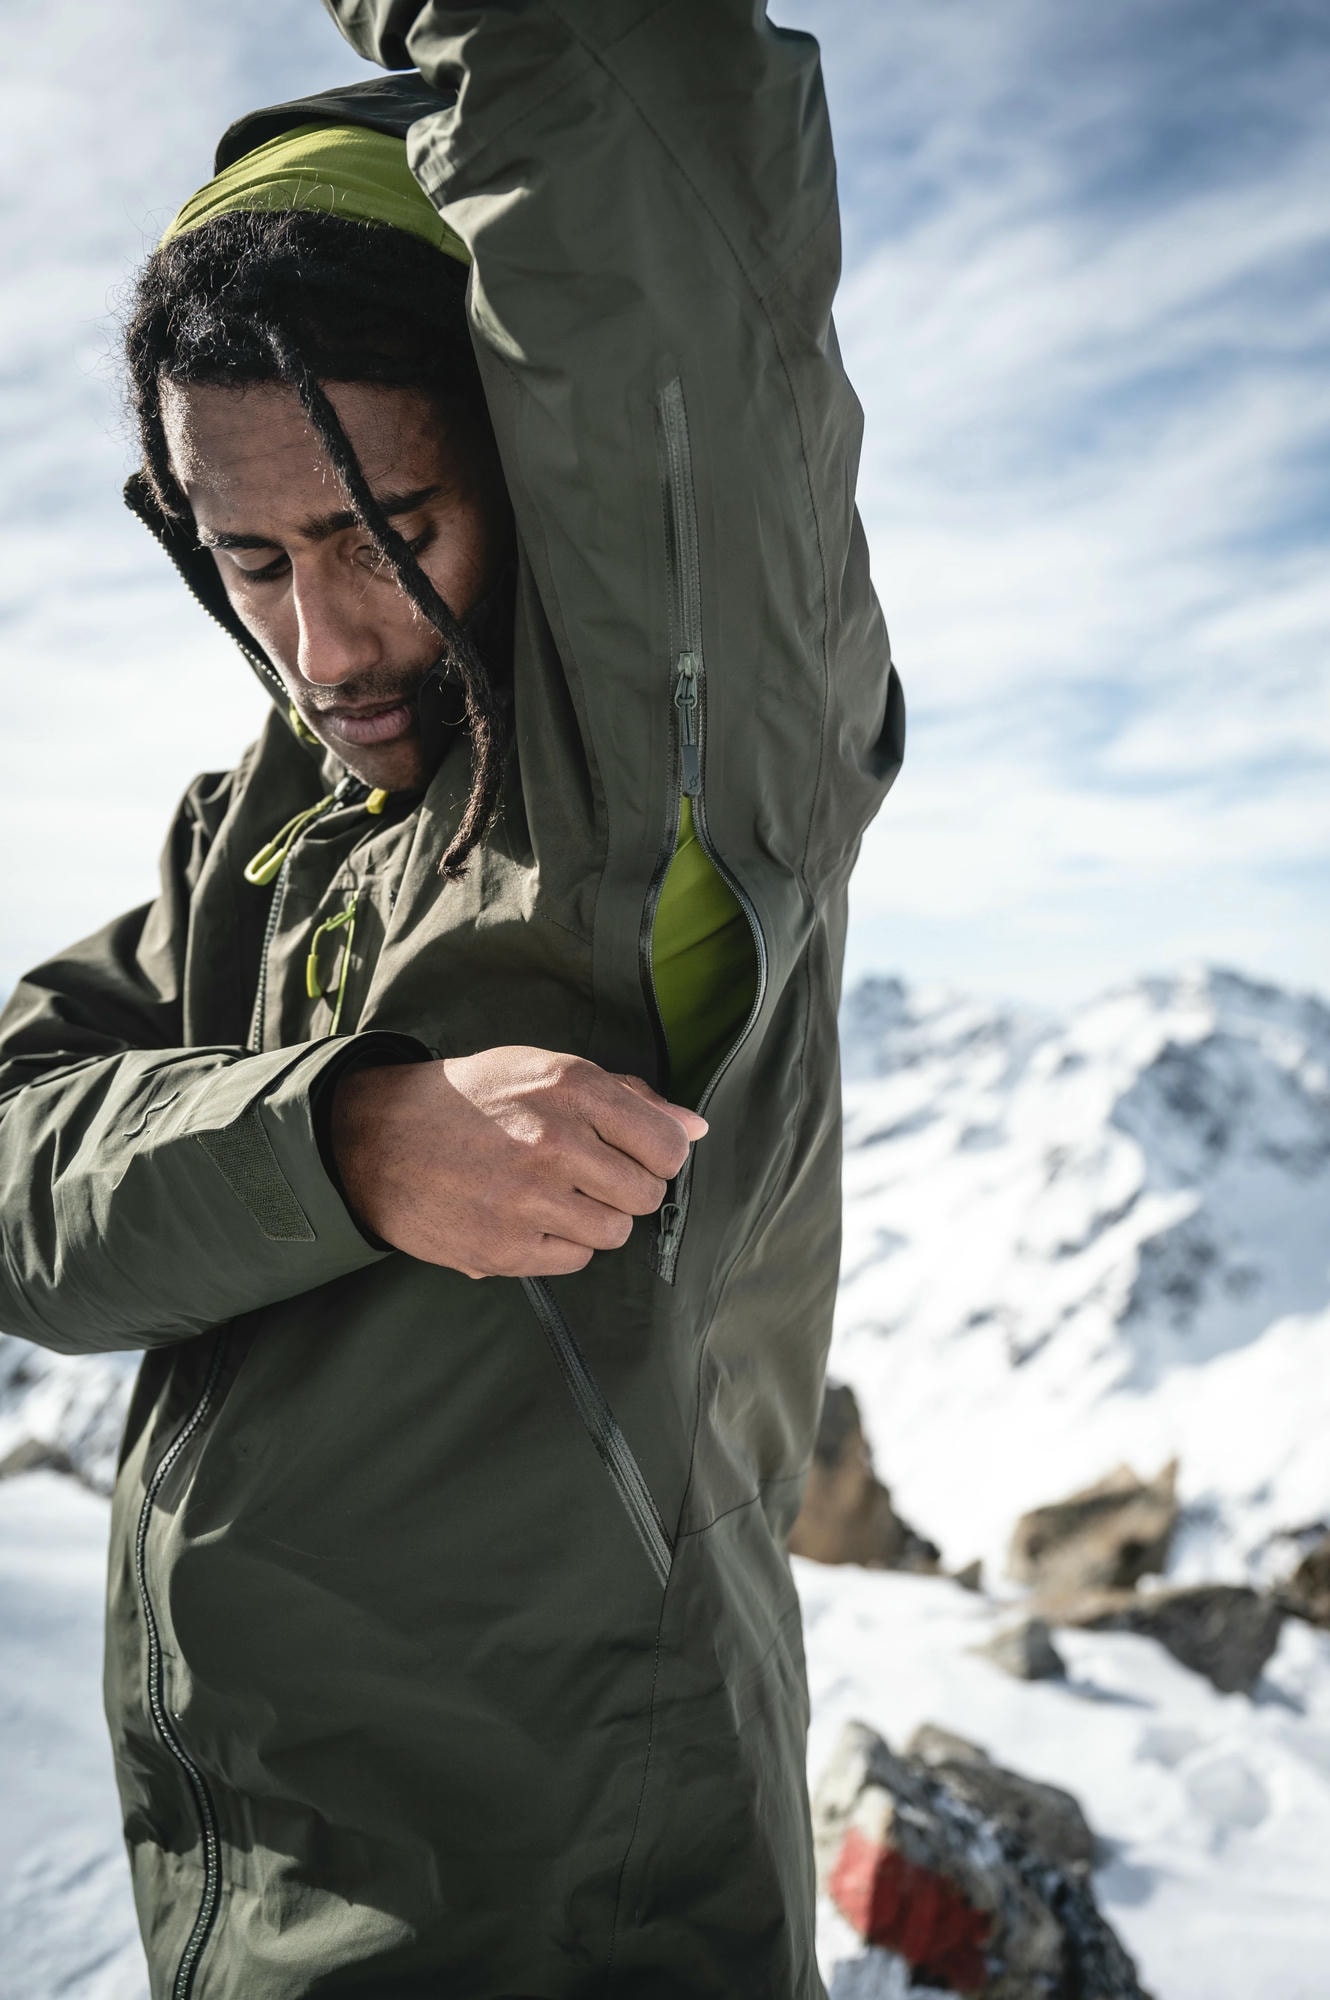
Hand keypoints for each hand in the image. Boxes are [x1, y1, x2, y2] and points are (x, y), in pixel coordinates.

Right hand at [331, 1046, 706, 1277]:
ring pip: (615, 1231)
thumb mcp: (545, 1071)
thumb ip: (628, 1097)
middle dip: (626, 1187)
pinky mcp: (504, 1248)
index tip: (635, 1153)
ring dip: (594, 1218)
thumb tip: (696, 1128)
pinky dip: (561, 1243)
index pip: (666, 1144)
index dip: (658, 1154)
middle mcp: (554, 1141)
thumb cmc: (473, 1100)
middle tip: (588, 1174)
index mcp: (571, 1087)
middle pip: (645, 1193)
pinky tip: (529, 1217)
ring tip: (555, 1195)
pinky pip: (575, 1258)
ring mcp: (528, 1199)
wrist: (379, 1139)